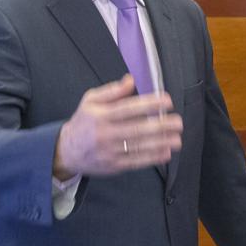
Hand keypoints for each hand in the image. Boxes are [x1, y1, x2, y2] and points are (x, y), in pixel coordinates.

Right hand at [53, 76, 182, 177]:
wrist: (67, 151)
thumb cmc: (84, 122)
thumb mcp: (90, 100)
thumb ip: (112, 91)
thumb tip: (131, 80)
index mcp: (100, 115)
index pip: (128, 108)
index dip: (149, 104)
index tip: (167, 101)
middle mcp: (106, 133)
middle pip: (137, 129)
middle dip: (160, 125)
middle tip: (178, 122)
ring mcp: (110, 151)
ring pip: (139, 146)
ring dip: (161, 143)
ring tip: (177, 138)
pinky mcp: (114, 166)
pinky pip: (136, 161)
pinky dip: (152, 158)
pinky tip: (166, 153)